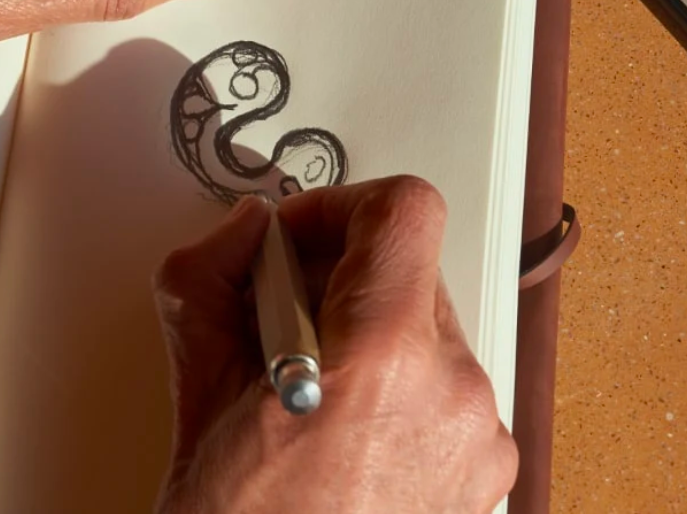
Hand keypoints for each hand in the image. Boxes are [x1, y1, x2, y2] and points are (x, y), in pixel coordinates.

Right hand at [152, 177, 517, 513]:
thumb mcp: (200, 410)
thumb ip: (211, 290)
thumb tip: (238, 237)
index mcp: (388, 360)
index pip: (405, 209)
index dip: (341, 206)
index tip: (297, 237)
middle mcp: (454, 394)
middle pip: (414, 272)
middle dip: (342, 280)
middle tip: (280, 319)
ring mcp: (479, 441)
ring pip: (430, 336)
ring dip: (369, 342)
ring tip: (306, 396)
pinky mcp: (486, 478)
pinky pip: (447, 396)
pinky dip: (398, 397)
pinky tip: (341, 438)